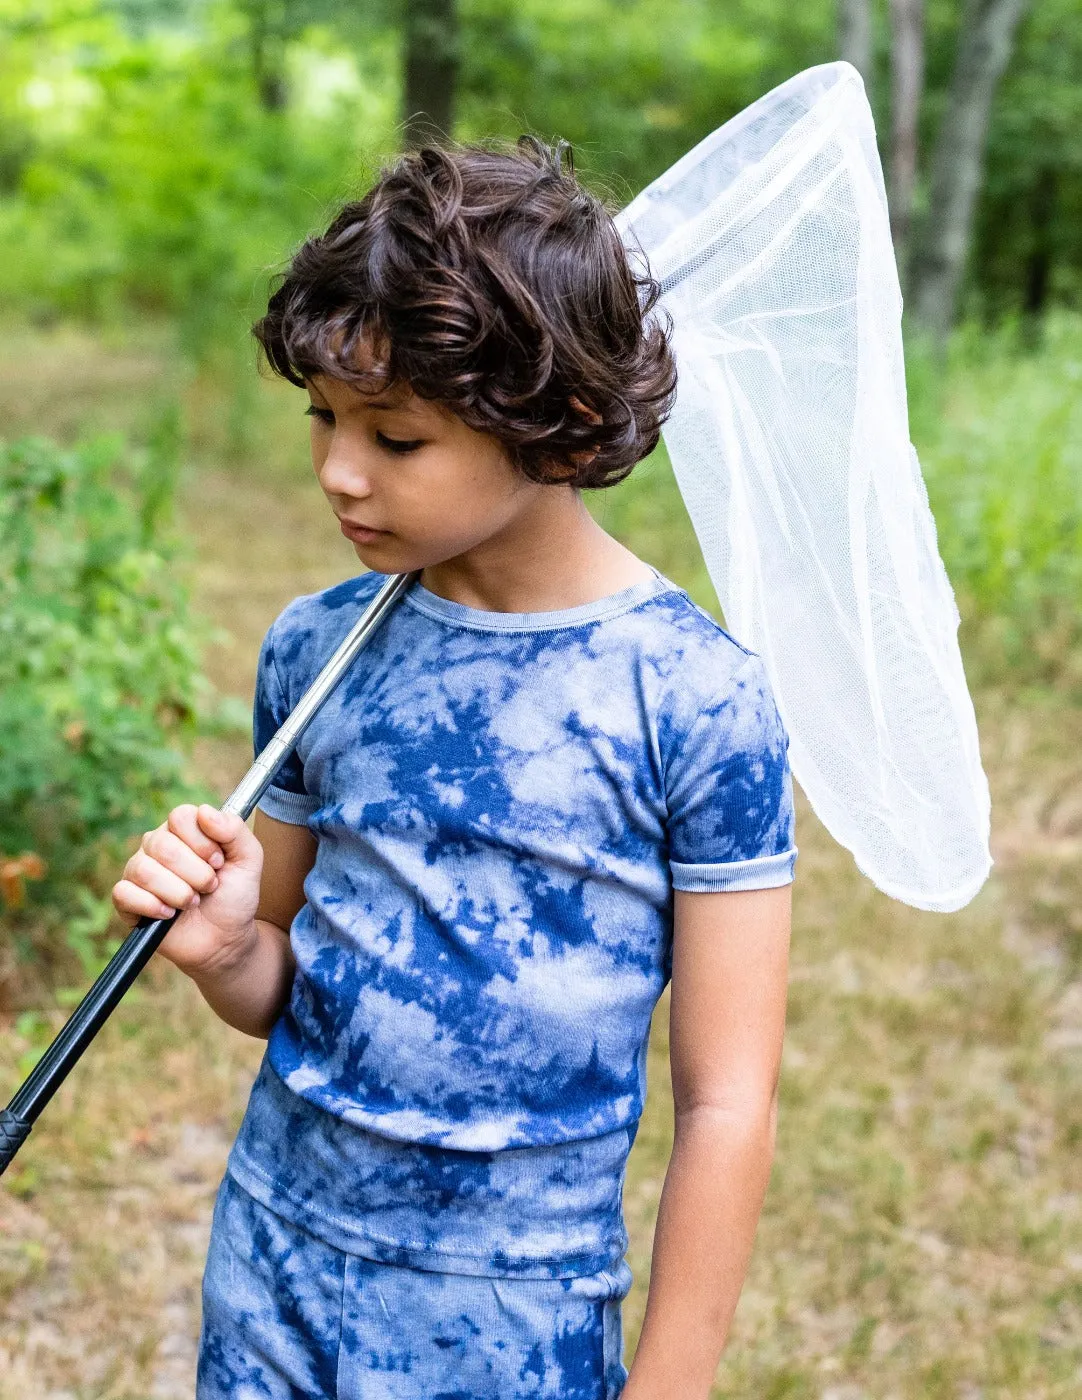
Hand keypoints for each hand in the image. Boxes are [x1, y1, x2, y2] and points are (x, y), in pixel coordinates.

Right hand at [111, 803, 263, 976]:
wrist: (225, 939)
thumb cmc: (235, 896)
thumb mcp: (249, 860)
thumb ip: (235, 830)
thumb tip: (204, 811)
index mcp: (185, 829)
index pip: (180, 817)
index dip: (203, 843)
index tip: (219, 862)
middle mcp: (157, 844)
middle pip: (163, 845)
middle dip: (196, 873)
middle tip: (209, 887)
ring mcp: (138, 870)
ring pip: (144, 870)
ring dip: (178, 893)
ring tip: (192, 902)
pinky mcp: (127, 899)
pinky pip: (124, 893)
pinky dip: (152, 907)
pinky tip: (169, 915)